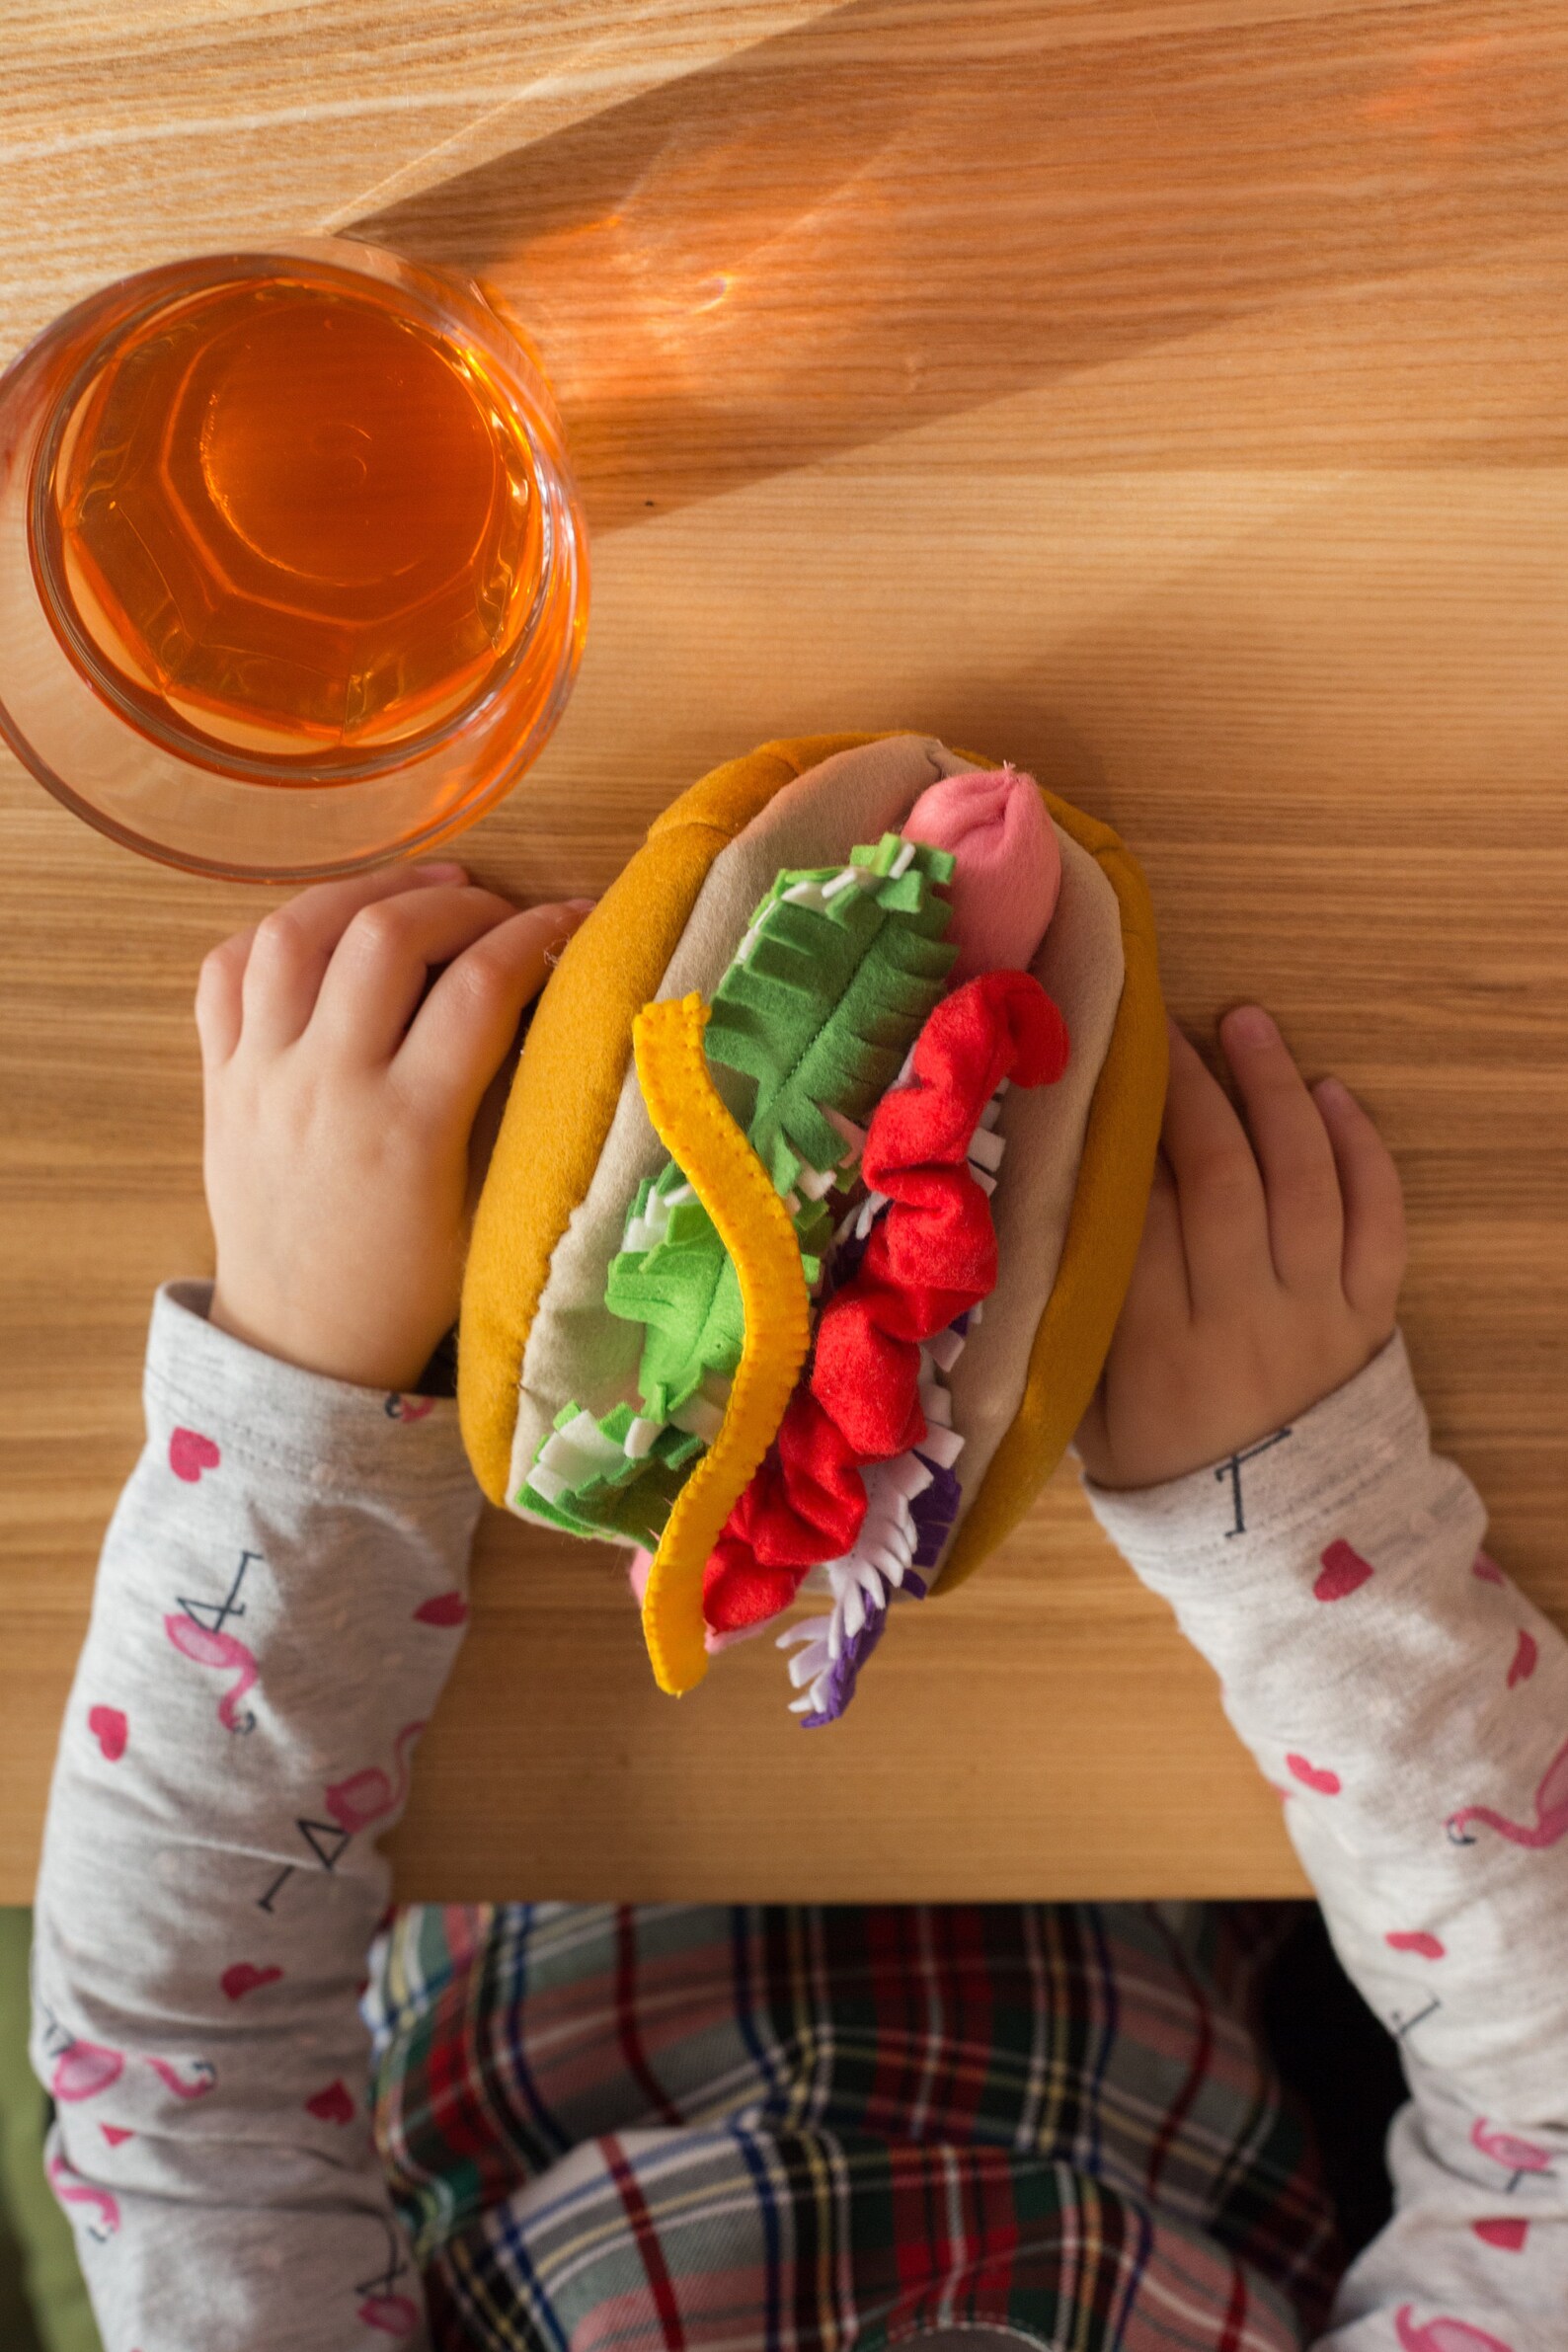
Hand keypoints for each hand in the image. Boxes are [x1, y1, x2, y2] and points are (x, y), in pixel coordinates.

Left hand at [196, 863, 591, 1393]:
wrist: (303, 1342)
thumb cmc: (412, 1285)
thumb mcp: (486, 1204)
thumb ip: (511, 1103)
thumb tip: (546, 999)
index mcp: (407, 1128)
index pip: (482, 988)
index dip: (539, 934)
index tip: (574, 919)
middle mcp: (325, 1087)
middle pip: (386, 937)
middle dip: (456, 905)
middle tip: (496, 914)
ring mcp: (260, 1077)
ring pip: (295, 931)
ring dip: (365, 891)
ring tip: (416, 895)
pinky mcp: (219, 1078)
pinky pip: (228, 970)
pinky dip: (278, 932)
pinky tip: (328, 933)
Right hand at [1071, 1005, 1406, 1490]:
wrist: (1279, 1544)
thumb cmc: (1164, 1471)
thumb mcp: (1085, 1413)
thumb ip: (1064, 1323)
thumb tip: (1030, 1216)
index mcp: (1157, 1351)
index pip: (1141, 1218)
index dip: (1121, 1137)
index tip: (1099, 1074)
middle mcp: (1243, 1322)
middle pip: (1225, 1180)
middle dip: (1195, 1092)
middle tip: (1168, 1030)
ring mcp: (1316, 1314)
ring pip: (1304, 1182)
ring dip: (1275, 1093)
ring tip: (1249, 1024)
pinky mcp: (1370, 1314)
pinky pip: (1379, 1221)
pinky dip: (1362, 1153)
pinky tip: (1331, 1096)